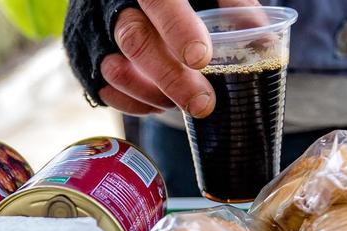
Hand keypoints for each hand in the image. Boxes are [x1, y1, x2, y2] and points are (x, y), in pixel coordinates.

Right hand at [99, 0, 259, 116]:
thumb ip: (233, 4)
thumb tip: (265, 39)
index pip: (160, 2)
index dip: (179, 30)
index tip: (202, 59)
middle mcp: (111, 3)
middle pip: (134, 41)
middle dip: (172, 79)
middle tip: (204, 104)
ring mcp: (92, 30)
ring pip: (115, 70)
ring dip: (153, 95)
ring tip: (186, 101)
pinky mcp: (81, 56)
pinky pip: (104, 89)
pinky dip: (135, 103)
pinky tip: (160, 101)